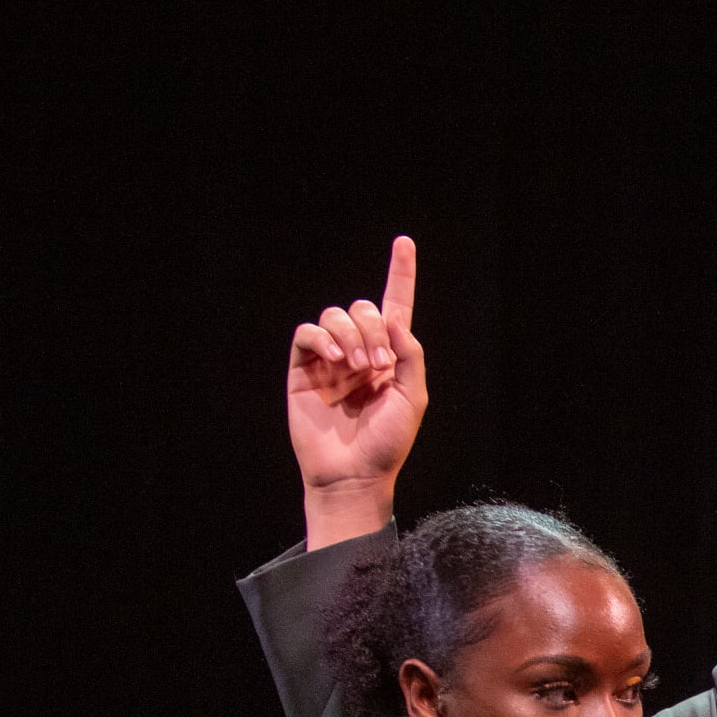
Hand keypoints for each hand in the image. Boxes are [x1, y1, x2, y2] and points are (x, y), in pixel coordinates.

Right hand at [289, 235, 426, 548]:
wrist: (353, 473)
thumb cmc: (387, 443)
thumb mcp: (413, 398)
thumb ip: (409, 354)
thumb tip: (392, 317)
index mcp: (391, 357)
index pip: (395, 306)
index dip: (400, 274)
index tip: (404, 243)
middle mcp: (360, 352)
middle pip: (363, 308)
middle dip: (374, 329)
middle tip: (379, 365)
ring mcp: (330, 360)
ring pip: (336, 315)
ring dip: (351, 336)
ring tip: (357, 370)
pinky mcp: (303, 369)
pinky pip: (308, 333)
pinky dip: (322, 338)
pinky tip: (335, 361)